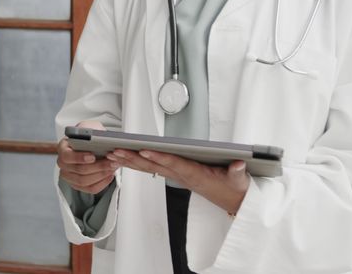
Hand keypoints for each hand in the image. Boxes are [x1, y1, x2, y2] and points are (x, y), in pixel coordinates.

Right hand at [57, 120, 117, 194]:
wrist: (92, 146)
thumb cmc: (90, 138)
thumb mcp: (89, 128)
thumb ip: (90, 130)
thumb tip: (96, 136)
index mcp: (63, 148)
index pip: (66, 156)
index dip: (79, 158)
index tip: (93, 156)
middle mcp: (63, 163)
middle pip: (78, 170)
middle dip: (97, 167)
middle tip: (110, 162)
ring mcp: (69, 176)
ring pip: (84, 181)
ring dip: (101, 175)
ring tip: (112, 168)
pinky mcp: (77, 185)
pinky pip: (90, 188)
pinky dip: (102, 183)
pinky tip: (109, 175)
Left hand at [107, 149, 249, 215]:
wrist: (233, 201)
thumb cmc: (233, 187)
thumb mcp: (239, 180)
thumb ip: (238, 172)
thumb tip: (239, 164)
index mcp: (195, 174)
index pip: (173, 164)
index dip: (158, 157)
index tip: (144, 151)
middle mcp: (181, 176)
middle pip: (154, 166)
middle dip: (133, 158)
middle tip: (115, 151)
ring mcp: (177, 176)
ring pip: (149, 168)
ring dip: (130, 161)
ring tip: (112, 154)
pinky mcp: (176, 175)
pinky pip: (153, 169)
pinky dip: (138, 163)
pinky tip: (125, 159)